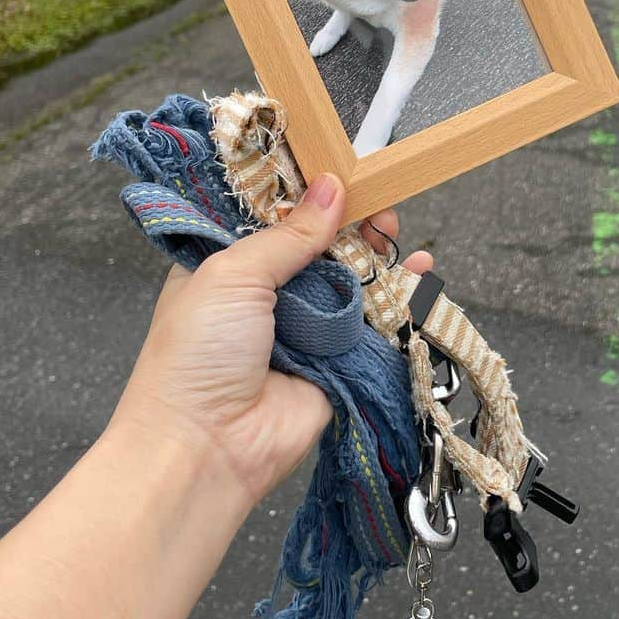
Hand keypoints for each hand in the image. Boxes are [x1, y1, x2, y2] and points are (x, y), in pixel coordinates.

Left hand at [112, 174, 432, 507]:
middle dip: (348, 219)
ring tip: (392, 229)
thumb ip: (289, 232)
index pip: (271, 216)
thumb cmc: (197, 355)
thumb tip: (332, 188)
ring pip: (350, 278)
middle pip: (319, 243)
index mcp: (226, 265)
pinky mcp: (338, 360)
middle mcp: (266, 294)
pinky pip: (374, 321)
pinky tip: (421, 270)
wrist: (206, 450)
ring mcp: (304, 327)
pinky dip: (400, 296)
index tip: (338, 167)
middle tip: (374, 201)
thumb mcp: (233, 274)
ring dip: (375, 252)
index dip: (305, 192)